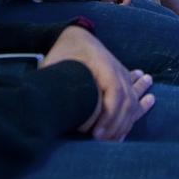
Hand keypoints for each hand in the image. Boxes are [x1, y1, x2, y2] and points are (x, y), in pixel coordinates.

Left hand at [42, 26, 153, 140]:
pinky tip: (128, 128)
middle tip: (101, 143)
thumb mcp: (56, 63)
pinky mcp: (122, 77)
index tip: (95, 134)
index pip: (115, 93)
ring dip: (126, 122)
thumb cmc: (65, 51)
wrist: (76, 35)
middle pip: (126, 101)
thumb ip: (53, 82)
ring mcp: (121, 73)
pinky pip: (133, 96)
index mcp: (103, 64)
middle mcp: (116, 70)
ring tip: (117, 140)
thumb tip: (45, 105)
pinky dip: (134, 112)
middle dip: (116, 125)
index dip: (108, 116)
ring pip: (132, 101)